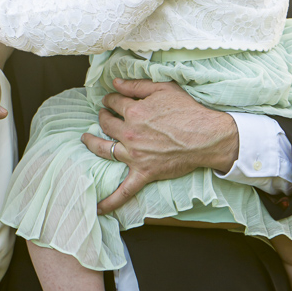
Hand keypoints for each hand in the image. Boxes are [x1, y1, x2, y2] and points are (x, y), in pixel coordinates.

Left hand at [82, 79, 238, 213]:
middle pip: (106, 123)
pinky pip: (124, 191)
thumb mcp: (164, 88)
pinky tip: (97, 207)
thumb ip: (137, 85)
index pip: (114, 102)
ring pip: (104, 150)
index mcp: (134, 112)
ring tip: (86, 139)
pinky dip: (110, 201)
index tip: (112, 99)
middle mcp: (130, 134)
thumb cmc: (188, 110)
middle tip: (103, 114)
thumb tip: (115, 83)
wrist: (206, 136)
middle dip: (102, 116)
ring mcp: (135, 155)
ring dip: (92, 143)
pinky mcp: (144, 173)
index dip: (112, 99)